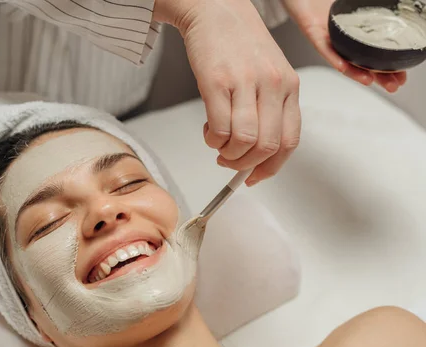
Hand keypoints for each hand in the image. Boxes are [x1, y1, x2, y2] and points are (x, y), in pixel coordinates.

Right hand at [154, 0, 301, 185]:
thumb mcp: (269, 73)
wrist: (216, 9)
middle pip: (267, 146)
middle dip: (244, 165)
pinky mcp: (217, 81)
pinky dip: (212, 139)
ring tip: (217, 144)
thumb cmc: (240, 43)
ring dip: (227, 153)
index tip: (254, 177)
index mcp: (289, 86)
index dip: (270, 167)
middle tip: (229, 161)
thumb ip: (269, 108)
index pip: (289, 141)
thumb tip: (256, 150)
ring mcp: (245, 83)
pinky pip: (219, 128)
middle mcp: (272, 85)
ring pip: (243, 141)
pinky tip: (208, 130)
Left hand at [282, 0, 406, 92]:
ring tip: (371, 81)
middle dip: (378, 76)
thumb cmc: (325, 0)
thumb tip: (395, 19)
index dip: (387, 68)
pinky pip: (322, 47)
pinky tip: (342, 65)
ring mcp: (325, 38)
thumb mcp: (356, 11)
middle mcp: (339, 40)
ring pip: (342, 59)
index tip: (401, 78)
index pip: (372, 56)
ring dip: (356, 73)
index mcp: (351, 36)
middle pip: (360, 63)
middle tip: (393, 87)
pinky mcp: (311, 31)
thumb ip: (372, 18)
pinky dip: (333, 56)